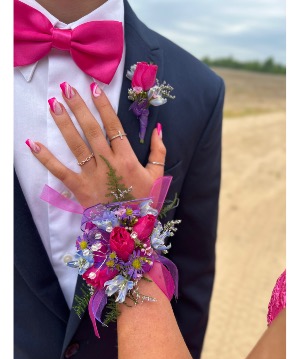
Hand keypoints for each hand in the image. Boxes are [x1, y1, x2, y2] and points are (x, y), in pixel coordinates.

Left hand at [27, 82, 165, 207]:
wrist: (131, 229)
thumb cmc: (144, 201)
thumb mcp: (157, 176)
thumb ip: (159, 151)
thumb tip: (158, 128)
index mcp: (127, 158)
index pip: (113, 126)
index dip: (104, 107)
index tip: (94, 89)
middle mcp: (108, 162)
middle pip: (91, 130)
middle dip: (79, 108)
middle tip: (66, 88)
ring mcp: (92, 175)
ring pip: (76, 145)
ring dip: (64, 124)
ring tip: (54, 105)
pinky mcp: (79, 188)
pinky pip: (60, 171)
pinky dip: (46, 158)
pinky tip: (33, 144)